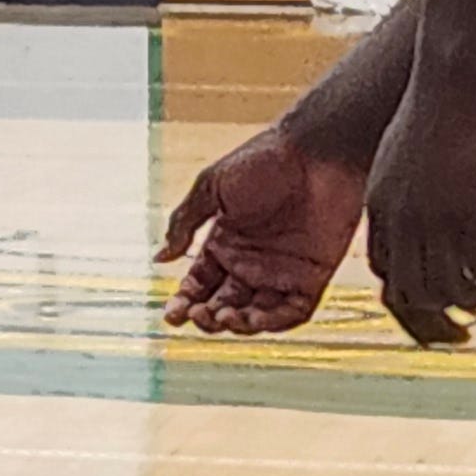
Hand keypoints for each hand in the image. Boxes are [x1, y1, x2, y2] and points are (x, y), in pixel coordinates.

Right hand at [159, 122, 367, 336]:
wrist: (314, 152)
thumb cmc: (261, 161)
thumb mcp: (210, 188)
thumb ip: (185, 223)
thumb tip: (160, 257)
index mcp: (224, 241)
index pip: (199, 283)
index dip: (184, 301)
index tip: (172, 315)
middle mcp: (251, 261)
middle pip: (223, 304)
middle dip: (207, 317)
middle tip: (198, 315)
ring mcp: (282, 270)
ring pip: (256, 314)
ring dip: (237, 324)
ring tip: (224, 317)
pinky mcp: (313, 275)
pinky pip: (293, 312)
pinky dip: (274, 322)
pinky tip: (254, 319)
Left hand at [361, 59, 475, 345]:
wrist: (453, 73)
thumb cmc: (439, 103)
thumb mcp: (409, 153)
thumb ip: (413, 186)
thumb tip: (435, 199)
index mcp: (378, 204)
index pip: (382, 272)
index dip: (410, 295)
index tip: (439, 301)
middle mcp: (398, 218)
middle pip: (408, 294)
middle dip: (438, 316)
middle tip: (469, 319)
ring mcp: (432, 218)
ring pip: (443, 290)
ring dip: (472, 301)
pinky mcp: (469, 211)